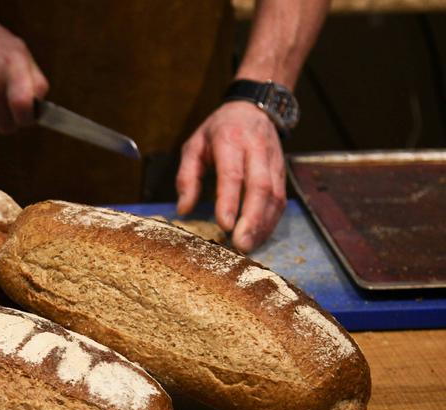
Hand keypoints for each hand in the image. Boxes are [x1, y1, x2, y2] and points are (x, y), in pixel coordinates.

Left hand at [176, 102, 286, 252]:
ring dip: (263, 225)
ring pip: (275, 197)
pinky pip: (281, 200)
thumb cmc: (219, 130)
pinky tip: (259, 236)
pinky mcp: (282, 173)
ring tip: (249, 246)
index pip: (232, 174)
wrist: (254, 108)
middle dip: (252, 220)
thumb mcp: (194, 146)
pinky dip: (271, 221)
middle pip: (260, 188)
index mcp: (230, 141)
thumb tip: (182, 209)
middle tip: (241, 245)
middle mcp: (257, 151)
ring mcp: (273, 162)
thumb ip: (186, 177)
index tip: (224, 225)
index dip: (229, 201)